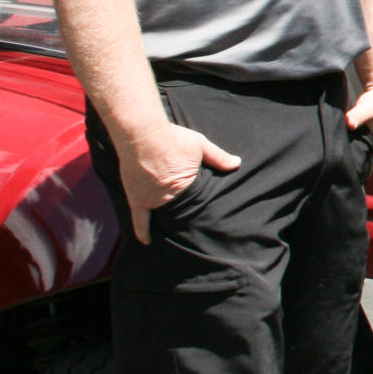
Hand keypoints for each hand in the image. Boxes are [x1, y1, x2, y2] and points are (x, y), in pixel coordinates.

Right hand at [116, 120, 240, 244]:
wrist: (141, 133)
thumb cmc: (172, 137)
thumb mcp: (200, 145)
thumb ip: (219, 156)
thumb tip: (237, 163)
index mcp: (184, 186)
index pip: (199, 206)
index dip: (204, 214)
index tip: (211, 224)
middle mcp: (166, 197)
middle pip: (181, 215)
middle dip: (188, 221)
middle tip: (197, 233)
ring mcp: (149, 199)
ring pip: (162, 218)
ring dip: (169, 225)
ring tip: (178, 236)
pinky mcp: (135, 197)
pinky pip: (138, 220)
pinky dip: (142, 231)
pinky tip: (147, 241)